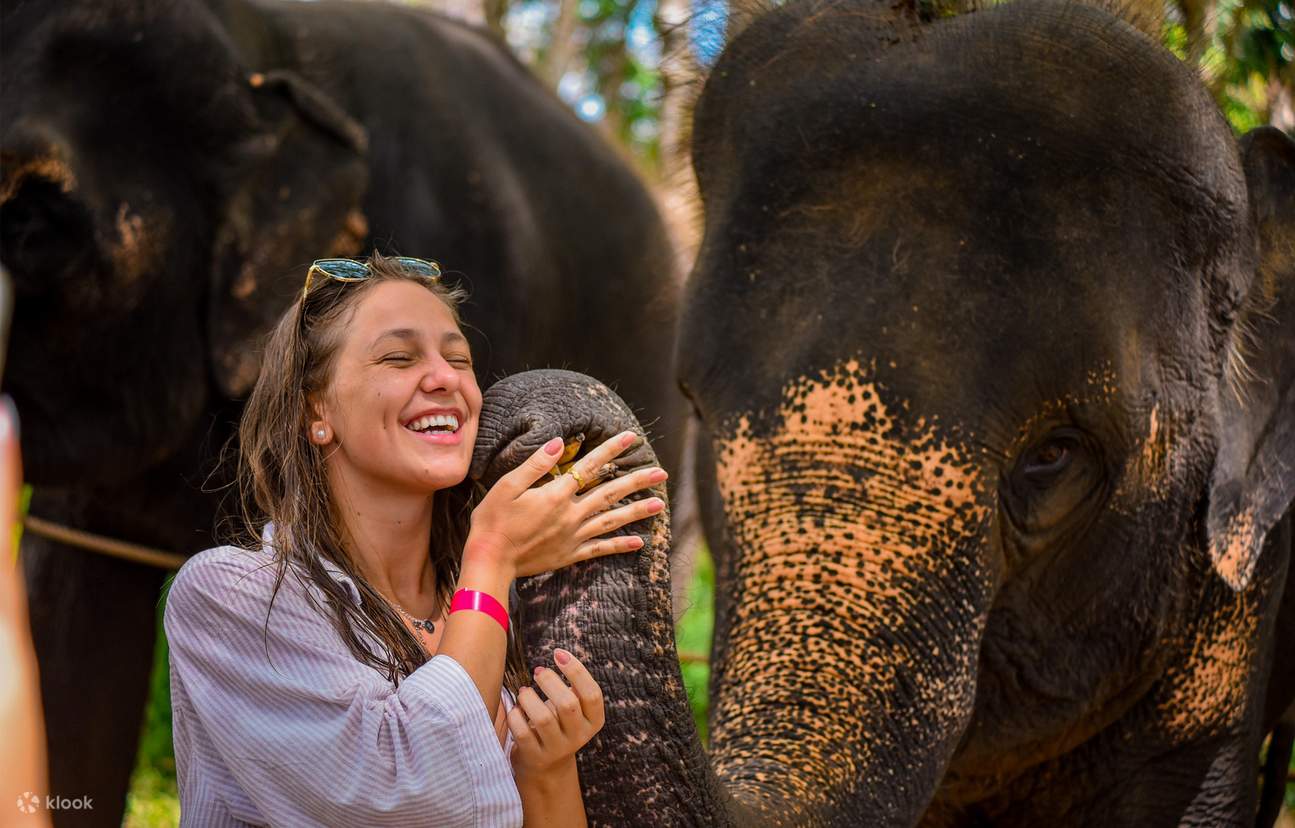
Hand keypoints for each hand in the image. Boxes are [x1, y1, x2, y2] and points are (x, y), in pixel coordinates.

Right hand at [466, 430, 666, 578]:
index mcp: (557, 495)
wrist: (490, 561)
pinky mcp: (571, 554)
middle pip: (610, 493)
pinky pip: (601, 549)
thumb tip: (559, 442)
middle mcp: (571, 514)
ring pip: (612, 520)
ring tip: (660, 504)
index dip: (612, 450)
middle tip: (662, 473)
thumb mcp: (508, 485)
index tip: (632, 438)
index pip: (590, 466)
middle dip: (637, 481)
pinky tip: (639, 543)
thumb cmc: (493, 521)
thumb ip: (537, 464)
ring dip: (637, 511)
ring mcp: (573, 536)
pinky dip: (620, 545)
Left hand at [508, 649, 604, 778]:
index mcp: (593, 721)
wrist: (547, 765)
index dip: (577, 671)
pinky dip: (515, 715)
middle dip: (549, 682)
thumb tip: (560, 656)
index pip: (592, 694)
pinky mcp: (535, 756)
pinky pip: (522, 732)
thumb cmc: (559, 724)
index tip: (558, 653)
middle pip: (568, 705)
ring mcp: (557, 749)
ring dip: (529, 698)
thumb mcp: (575, 709)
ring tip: (524, 692)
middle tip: (538, 672)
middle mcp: (579, 736)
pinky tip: (516, 710)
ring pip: (543, 718)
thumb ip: (574, 688)